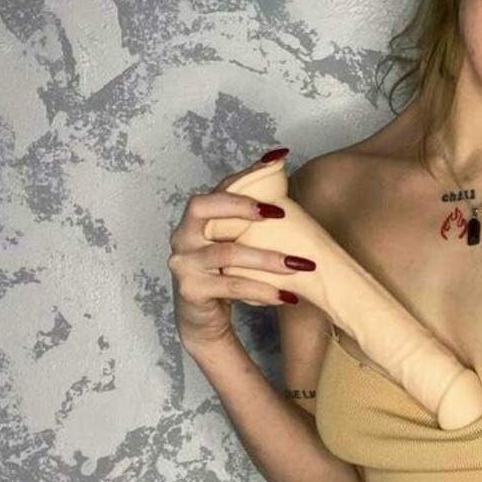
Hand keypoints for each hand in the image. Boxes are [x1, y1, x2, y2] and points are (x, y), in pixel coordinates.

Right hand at [167, 150, 315, 350]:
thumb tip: (281, 167)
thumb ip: (252, 214)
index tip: (277, 162)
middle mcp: (183, 235)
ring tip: (298, 265)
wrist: (203, 319)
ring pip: (226, 253)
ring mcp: (184, 263)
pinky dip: (262, 290)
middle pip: (203, 207)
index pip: (219, 187)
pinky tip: (286, 294)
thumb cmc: (224, 273)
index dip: (245, 174)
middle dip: (241, 206)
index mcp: (196, 218)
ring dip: (267, 258)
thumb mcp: (238, 241)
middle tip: (280, 213)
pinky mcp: (191, 290)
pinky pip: (231, 286)